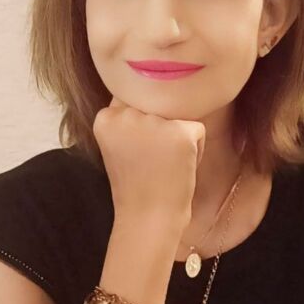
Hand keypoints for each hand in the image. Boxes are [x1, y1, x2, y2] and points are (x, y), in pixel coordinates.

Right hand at [92, 95, 205, 228]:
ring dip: (178, 139)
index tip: (136, 155)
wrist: (149, 218)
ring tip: (164, 165)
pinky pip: (197, 130)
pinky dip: (196, 149)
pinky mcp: (181, 132)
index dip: (142, 128)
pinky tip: (180, 168)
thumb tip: (157, 85)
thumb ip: (128, 117)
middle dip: (161, 131)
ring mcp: (154, 122)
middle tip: (151, 163)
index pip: (134, 101)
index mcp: (105, 117)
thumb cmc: (137, 184)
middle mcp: (127, 114)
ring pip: (178, 117)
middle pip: (158, 107)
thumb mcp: (119, 144)